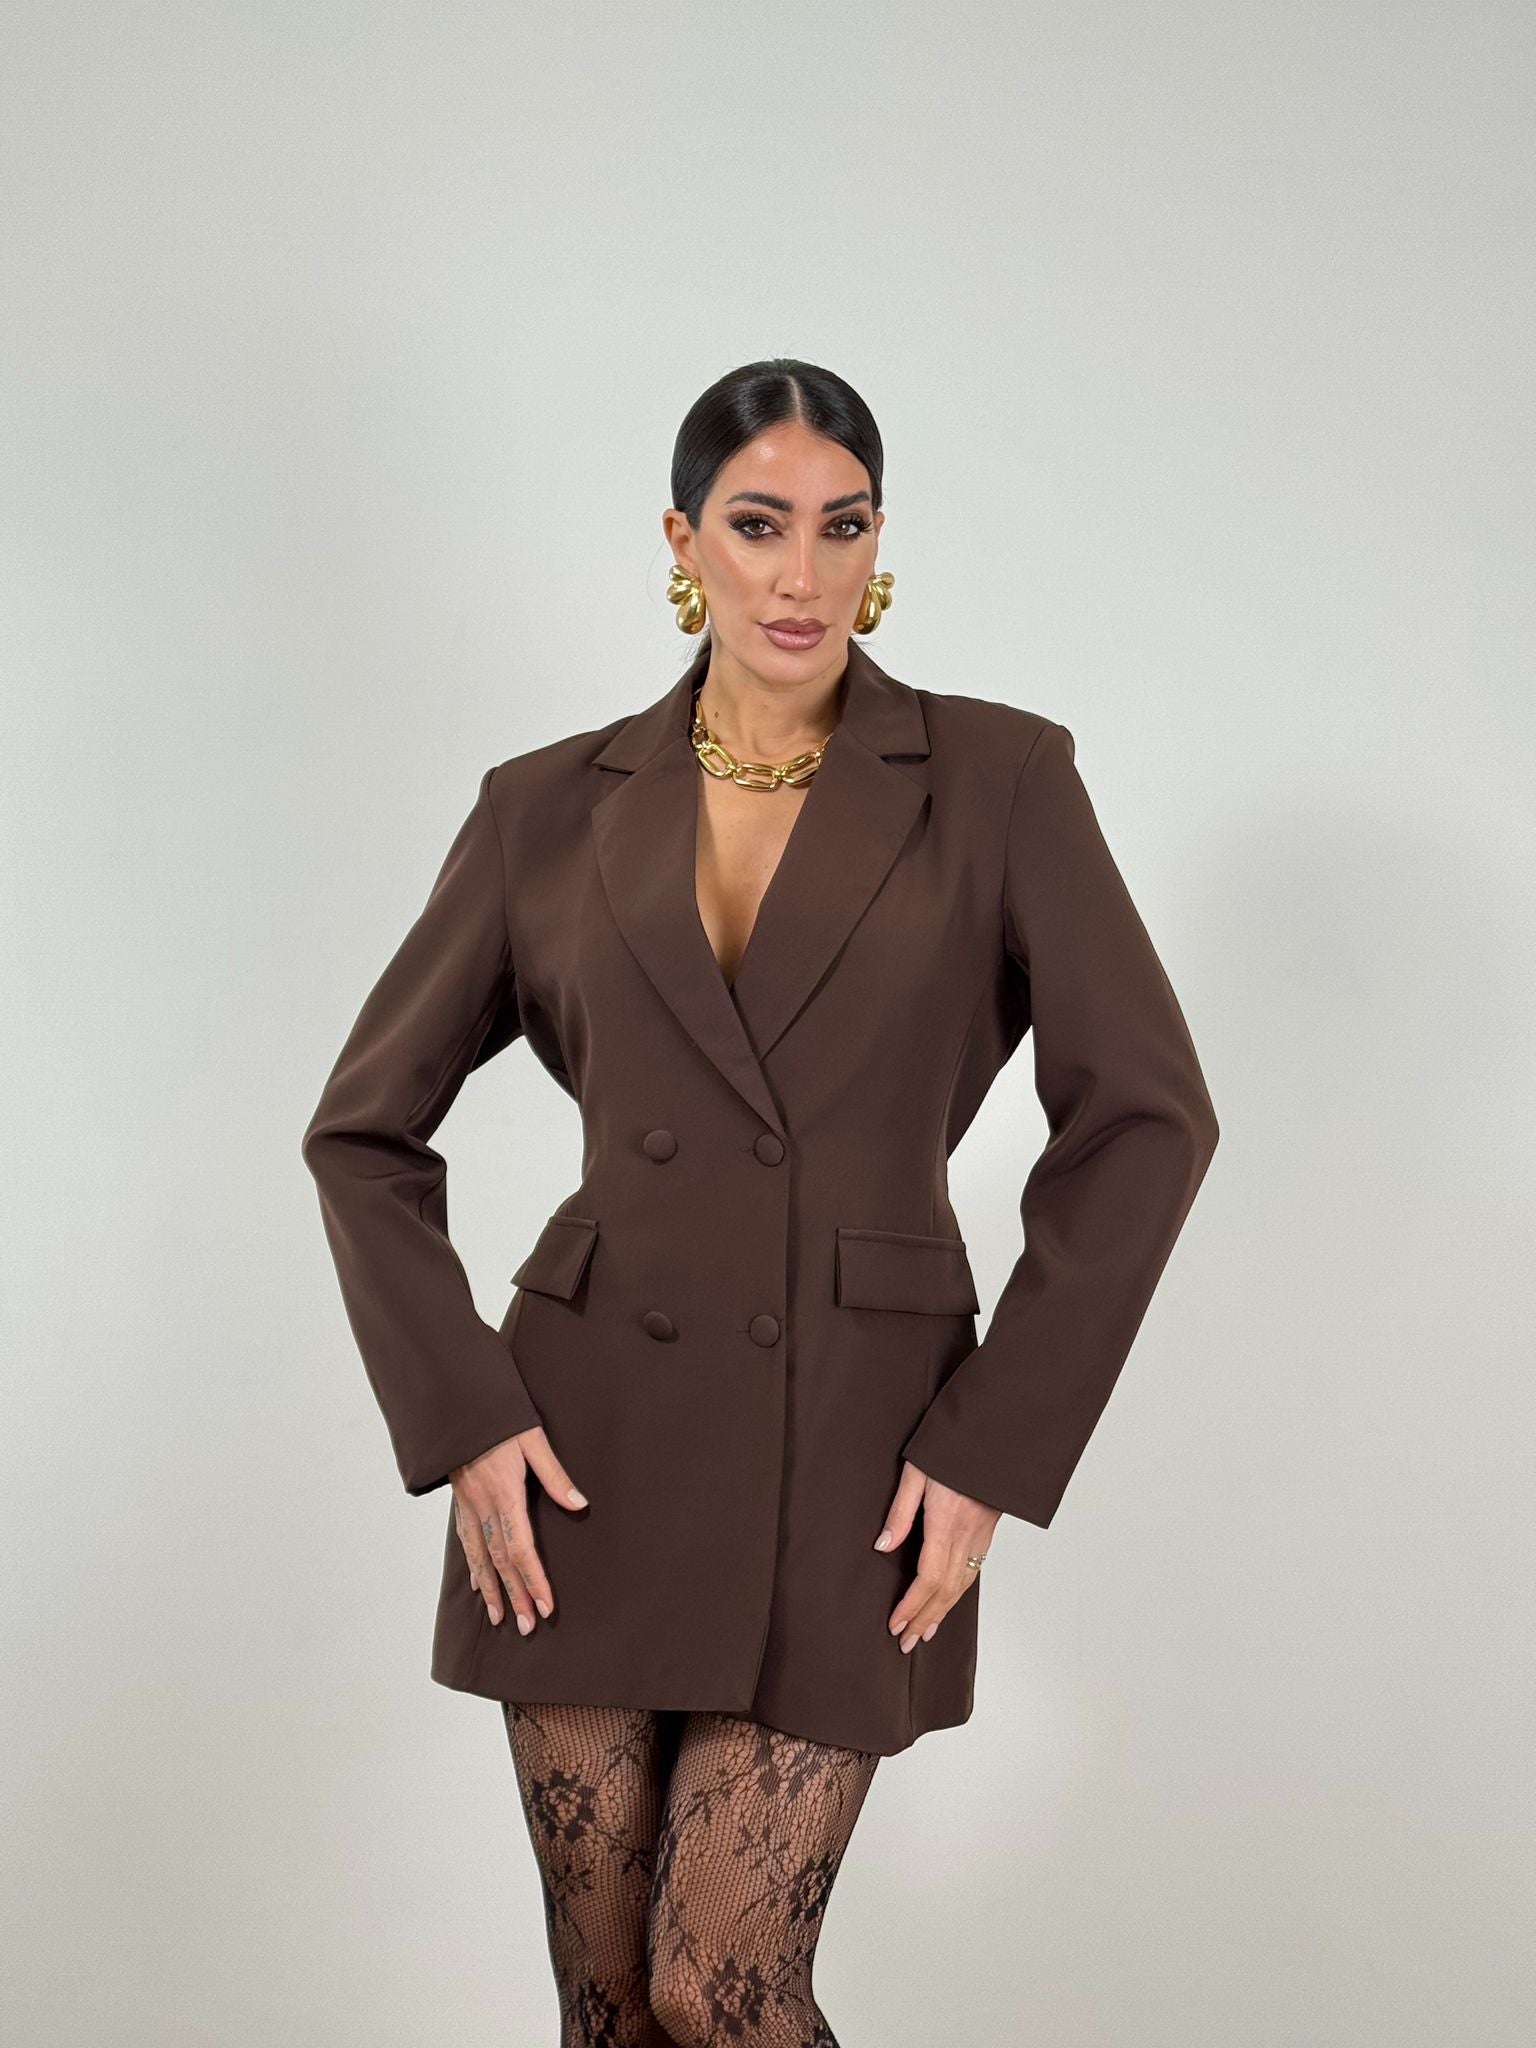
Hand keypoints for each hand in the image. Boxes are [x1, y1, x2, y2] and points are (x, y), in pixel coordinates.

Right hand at [450, 1426, 589, 1633]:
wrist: (460, 1407)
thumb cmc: (500, 1421)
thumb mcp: (534, 1442)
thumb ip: (556, 1476)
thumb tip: (580, 1505)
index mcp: (505, 1495)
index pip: (521, 1549)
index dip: (534, 1580)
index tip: (546, 1606)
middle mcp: (484, 1507)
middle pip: (501, 1562)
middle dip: (516, 1596)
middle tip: (528, 1627)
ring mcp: (469, 1507)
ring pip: (479, 1558)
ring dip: (492, 1590)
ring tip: (501, 1618)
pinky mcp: (462, 1503)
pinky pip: (466, 1542)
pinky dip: (473, 1567)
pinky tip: (477, 1584)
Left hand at [875, 1460, 999, 1653]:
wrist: (993, 1436)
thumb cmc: (951, 1449)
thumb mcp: (917, 1472)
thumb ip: (900, 1511)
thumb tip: (883, 1546)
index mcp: (946, 1523)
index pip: (927, 1578)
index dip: (911, 1606)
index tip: (895, 1624)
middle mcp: (966, 1536)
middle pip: (945, 1591)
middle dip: (924, 1619)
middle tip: (905, 1642)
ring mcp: (980, 1537)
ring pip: (961, 1586)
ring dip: (941, 1613)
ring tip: (924, 1633)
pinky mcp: (987, 1533)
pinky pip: (973, 1573)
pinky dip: (958, 1595)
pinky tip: (948, 1604)